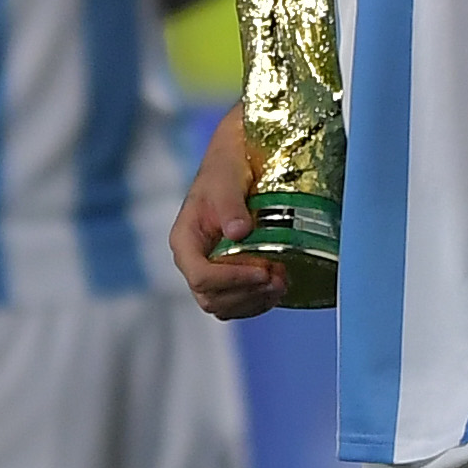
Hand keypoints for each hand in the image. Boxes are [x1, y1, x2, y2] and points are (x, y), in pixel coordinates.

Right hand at [172, 109, 287, 319]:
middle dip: (247, 293)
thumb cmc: (226, 168)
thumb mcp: (226, 180)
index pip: (199, 275)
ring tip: (282, 281)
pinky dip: (259, 300)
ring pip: (225, 305)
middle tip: (278, 277)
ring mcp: (211, 270)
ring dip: (255, 301)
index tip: (262, 271)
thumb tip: (239, 232)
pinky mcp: (229, 274)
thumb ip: (230, 205)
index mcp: (185, 240)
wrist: (237, 162)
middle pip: (211, 297)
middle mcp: (194, 260)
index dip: (230, 280)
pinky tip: (279, 285)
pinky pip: (239, 302)